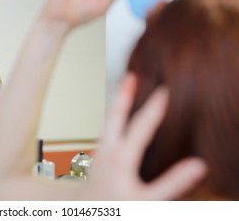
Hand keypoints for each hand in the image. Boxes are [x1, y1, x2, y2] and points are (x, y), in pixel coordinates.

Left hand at [84, 73, 206, 199]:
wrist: (83, 217)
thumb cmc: (113, 209)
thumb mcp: (147, 201)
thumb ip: (172, 183)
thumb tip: (197, 166)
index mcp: (121, 158)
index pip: (141, 126)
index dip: (154, 107)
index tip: (164, 90)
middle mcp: (107, 151)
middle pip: (115, 116)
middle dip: (124, 94)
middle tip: (130, 75)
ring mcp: (98, 155)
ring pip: (107, 122)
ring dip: (116, 105)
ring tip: (123, 90)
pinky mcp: (95, 160)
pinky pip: (104, 133)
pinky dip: (112, 120)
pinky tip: (115, 122)